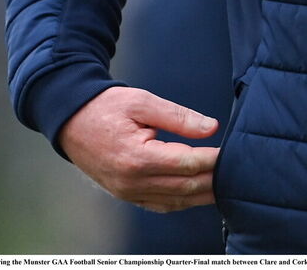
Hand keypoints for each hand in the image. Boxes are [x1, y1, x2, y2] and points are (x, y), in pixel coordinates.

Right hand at [58, 86, 219, 212]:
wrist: (71, 120)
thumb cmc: (105, 107)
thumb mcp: (142, 102)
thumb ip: (178, 116)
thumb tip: (210, 127)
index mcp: (137, 158)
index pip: (187, 164)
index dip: (213, 159)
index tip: (232, 153)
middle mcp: (132, 182)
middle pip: (185, 187)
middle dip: (212, 179)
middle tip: (235, 170)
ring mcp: (128, 192)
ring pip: (175, 200)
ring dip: (201, 194)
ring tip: (224, 185)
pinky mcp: (126, 194)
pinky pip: (160, 204)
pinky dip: (182, 201)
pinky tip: (197, 193)